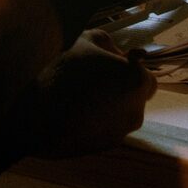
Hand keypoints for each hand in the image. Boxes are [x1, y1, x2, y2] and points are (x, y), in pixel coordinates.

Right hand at [24, 30, 157, 158]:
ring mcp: (123, 131)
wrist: (40, 119)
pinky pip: (110, 129)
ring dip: (111, 105)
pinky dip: (100, 121)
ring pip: (123, 113)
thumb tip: (115, 52)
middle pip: (137, 96)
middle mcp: (137, 109)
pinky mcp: (108, 147)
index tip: (110, 66)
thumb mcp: (84, 41)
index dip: (130, 70)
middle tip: (97, 80)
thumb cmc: (65, 75)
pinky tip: (77, 114)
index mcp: (137, 81)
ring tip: (83, 98)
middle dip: (123, 88)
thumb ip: (106, 41)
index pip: (146, 76)